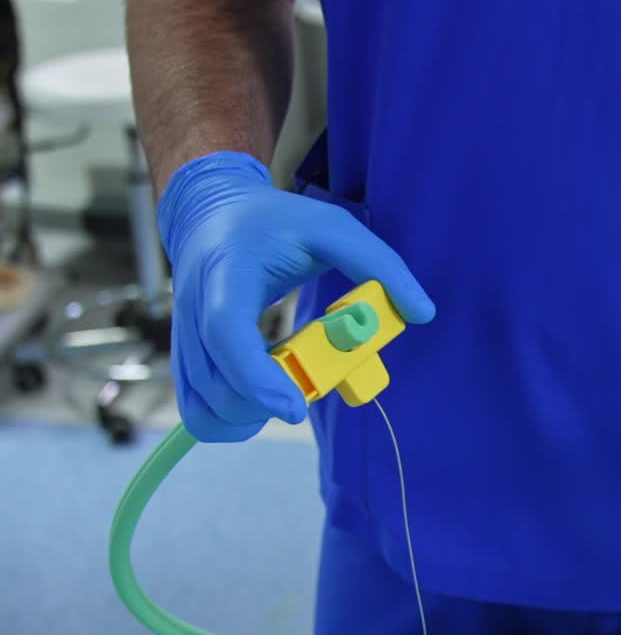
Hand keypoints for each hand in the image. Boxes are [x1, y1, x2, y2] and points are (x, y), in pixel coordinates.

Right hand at [157, 151, 435, 441]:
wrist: (211, 213)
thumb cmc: (277, 223)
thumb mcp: (332, 227)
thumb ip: (378, 264)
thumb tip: (422, 311)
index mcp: (227, 271)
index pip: (224, 330)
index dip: (256, 376)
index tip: (295, 407)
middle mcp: (192, 306)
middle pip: (214, 381)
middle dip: (263, 403)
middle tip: (306, 394)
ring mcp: (184, 336)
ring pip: (201, 405)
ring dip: (248, 417)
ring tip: (287, 393)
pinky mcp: (185, 357)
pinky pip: (196, 410)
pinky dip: (230, 421)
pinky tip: (265, 404)